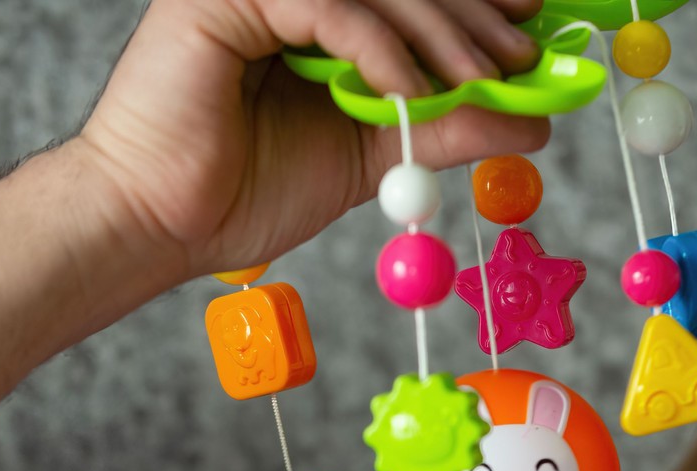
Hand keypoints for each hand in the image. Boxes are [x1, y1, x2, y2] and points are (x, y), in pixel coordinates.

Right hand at [69, 0, 552, 280]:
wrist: (163, 222)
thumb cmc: (248, 189)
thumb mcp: (378, 155)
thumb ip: (445, 127)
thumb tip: (533, 119)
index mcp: (317, 13)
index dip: (474, 2)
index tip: (531, 27)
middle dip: (471, 15)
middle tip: (524, 58)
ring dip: (441, 33)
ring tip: (484, 82)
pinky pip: (330, 8)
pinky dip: (380, 49)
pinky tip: (409, 93)